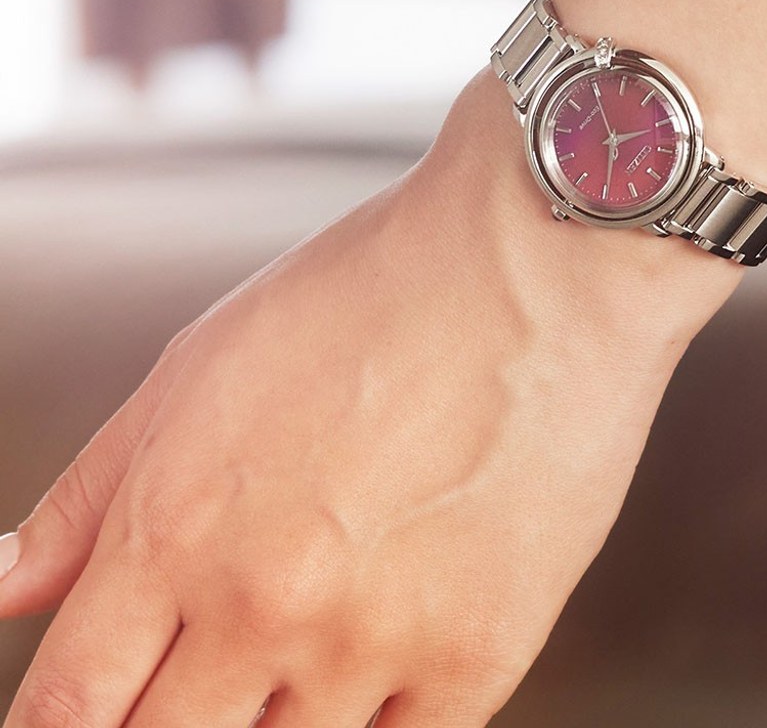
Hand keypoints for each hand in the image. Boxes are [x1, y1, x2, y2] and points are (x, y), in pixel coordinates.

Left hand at [0, 69, 743, 727]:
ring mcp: (375, 642)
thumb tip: (6, 584)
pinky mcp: (479, 656)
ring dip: (270, 714)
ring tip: (306, 630)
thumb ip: (94, 490)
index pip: (65, 711)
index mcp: (175, 529)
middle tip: (198, 669)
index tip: (89, 712)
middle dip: (160, 721)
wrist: (533, 266)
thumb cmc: (373, 292)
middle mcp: (265, 605)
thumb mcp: (204, 365)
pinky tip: (376, 652)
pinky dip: (369, 719)